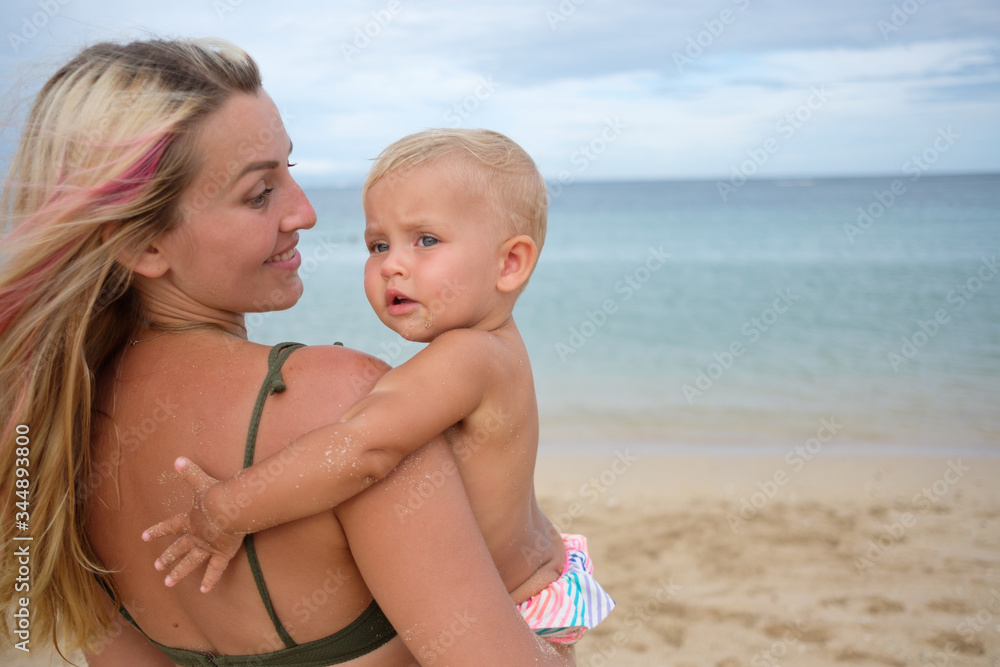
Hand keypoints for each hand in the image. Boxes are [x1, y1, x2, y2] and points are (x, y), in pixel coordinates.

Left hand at [141, 457, 244, 592]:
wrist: (229, 508)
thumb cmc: (216, 493)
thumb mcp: (200, 481)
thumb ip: (189, 472)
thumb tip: (177, 458)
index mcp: (189, 520)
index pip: (170, 526)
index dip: (157, 531)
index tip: (143, 536)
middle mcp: (195, 536)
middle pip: (178, 548)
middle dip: (167, 557)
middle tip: (156, 567)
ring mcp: (207, 546)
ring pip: (191, 562)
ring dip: (179, 572)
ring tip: (168, 583)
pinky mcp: (222, 553)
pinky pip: (215, 569)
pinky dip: (210, 579)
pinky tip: (204, 590)